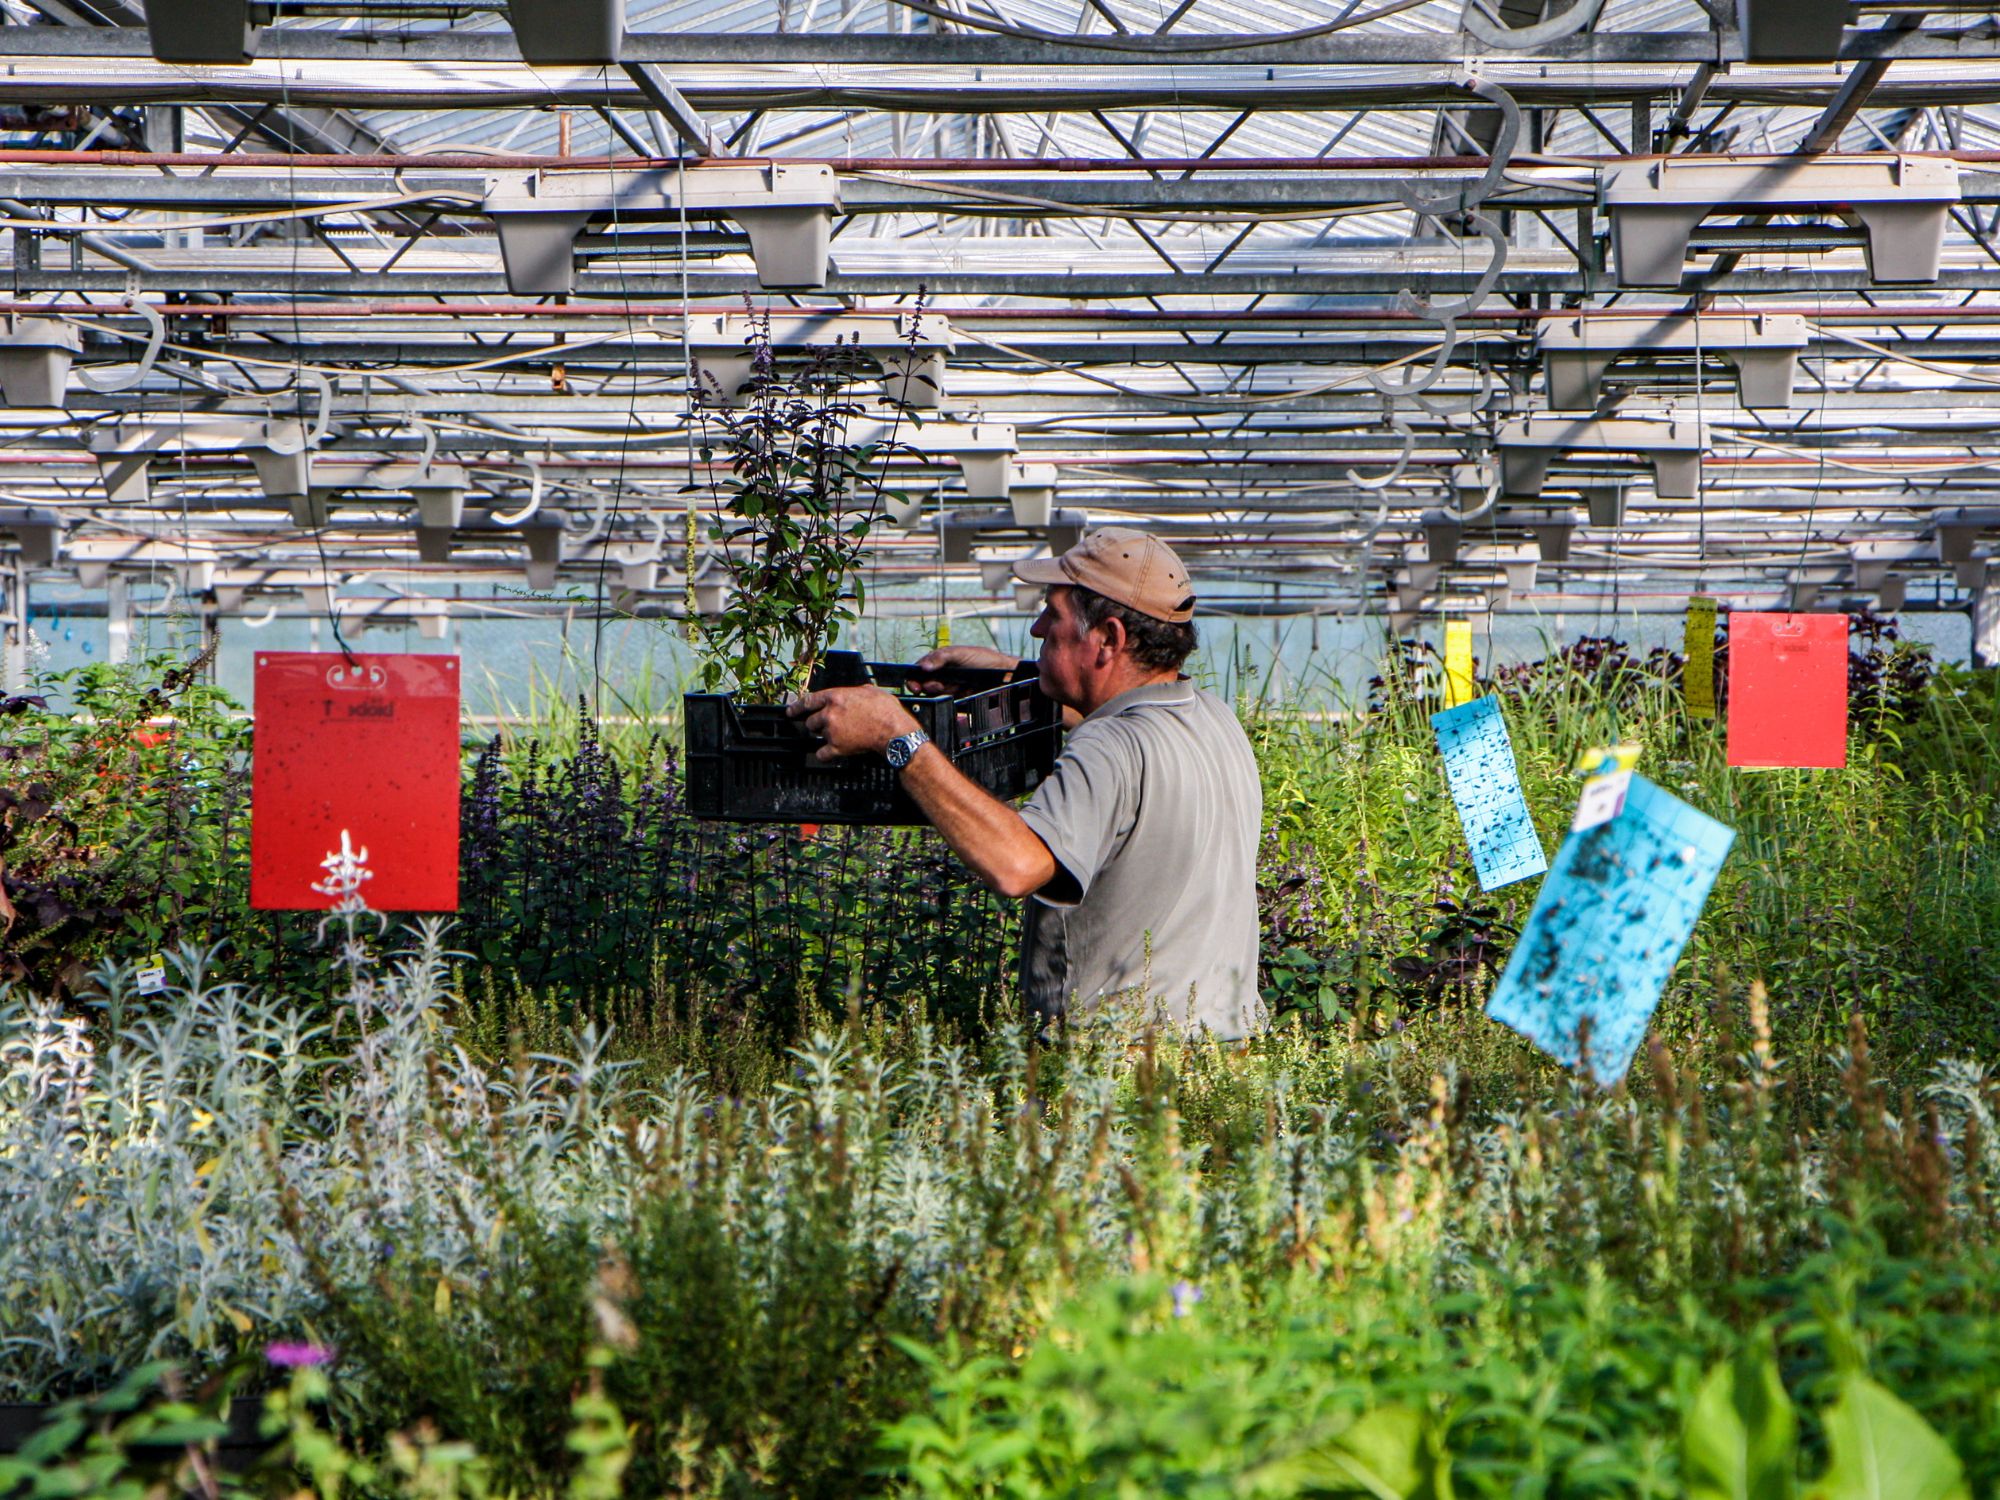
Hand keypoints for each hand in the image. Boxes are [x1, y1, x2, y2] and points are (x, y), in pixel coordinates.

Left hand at [786, 685, 921, 762]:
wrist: (893, 731)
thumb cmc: (886, 710)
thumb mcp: (871, 691)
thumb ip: (857, 691)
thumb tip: (856, 692)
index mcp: (835, 696)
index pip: (808, 701)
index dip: (796, 707)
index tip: (791, 712)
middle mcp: (829, 713)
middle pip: (811, 721)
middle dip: (817, 724)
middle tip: (829, 726)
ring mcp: (831, 731)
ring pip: (817, 736)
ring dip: (824, 736)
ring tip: (839, 736)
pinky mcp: (837, 747)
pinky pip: (822, 754)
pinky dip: (825, 755)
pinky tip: (830, 754)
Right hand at [907, 644, 1021, 695]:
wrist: (1004, 675)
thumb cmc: (983, 659)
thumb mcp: (960, 653)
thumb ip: (941, 657)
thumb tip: (923, 667)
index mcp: (940, 661)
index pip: (920, 670)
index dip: (914, 677)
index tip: (913, 684)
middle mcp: (942, 674)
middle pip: (925, 683)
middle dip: (928, 686)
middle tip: (935, 685)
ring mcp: (950, 687)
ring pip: (935, 693)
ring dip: (941, 691)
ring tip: (953, 686)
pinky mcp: (957, 699)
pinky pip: (946, 702)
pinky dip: (949, 698)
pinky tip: (959, 692)